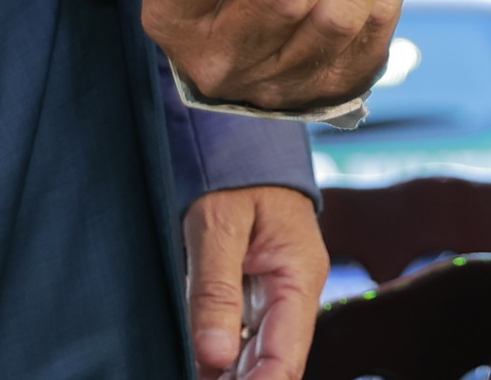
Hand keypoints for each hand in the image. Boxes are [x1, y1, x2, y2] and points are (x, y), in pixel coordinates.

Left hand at [184, 183, 325, 379]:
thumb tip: (214, 356)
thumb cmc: (236, 170)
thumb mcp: (219, 225)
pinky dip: (219, 357)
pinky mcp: (255, 288)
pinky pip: (242, 334)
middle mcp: (293, 291)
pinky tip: (197, 368)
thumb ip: (215, 290)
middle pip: (273, 360)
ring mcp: (276, 291)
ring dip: (229, 373)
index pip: (286, 354)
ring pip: (257, 352)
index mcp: (298, 275)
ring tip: (192, 377)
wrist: (242, 134)